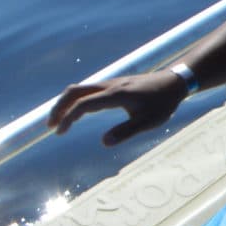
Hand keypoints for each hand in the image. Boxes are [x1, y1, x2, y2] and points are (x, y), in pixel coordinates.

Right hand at [49, 70, 189, 147]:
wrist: (174, 82)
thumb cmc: (163, 103)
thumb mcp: (148, 121)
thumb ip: (126, 132)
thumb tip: (103, 143)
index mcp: (115, 95)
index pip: (83, 104)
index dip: (68, 118)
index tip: (59, 133)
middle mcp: (109, 86)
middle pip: (74, 91)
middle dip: (58, 107)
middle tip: (51, 126)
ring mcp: (110, 83)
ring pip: (79, 88)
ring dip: (65, 103)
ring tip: (59, 122)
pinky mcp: (113, 85)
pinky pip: (87, 89)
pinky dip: (75, 100)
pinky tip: (76, 112)